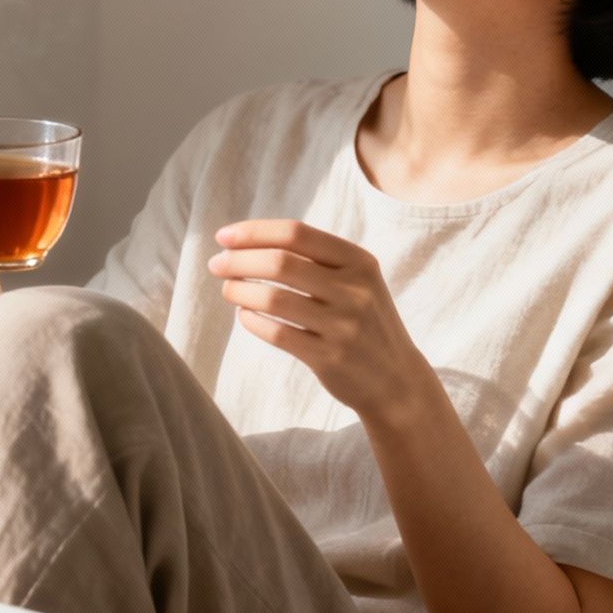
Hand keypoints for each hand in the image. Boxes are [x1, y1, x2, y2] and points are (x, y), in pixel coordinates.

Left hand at [207, 218, 434, 424]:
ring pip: (273, 298)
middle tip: (216, 265)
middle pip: (280, 262)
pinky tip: (244, 315)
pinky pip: (277, 333)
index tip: (223, 236)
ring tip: (227, 289)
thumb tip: (247, 241)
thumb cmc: (363, 322)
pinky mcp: (329, 357)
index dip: (254, 232)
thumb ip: (315, 259)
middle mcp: (355, 290)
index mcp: (359, 262)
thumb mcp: (356, 282)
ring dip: (239, 290)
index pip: (296, 233)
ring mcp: (344, 325)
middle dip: (238, 260)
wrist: (396, 380)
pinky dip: (252, 320)